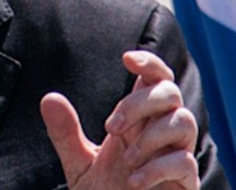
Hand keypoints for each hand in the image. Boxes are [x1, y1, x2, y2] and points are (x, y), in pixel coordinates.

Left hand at [41, 51, 199, 188]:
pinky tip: (134, 182)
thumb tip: (49, 98)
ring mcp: (177, 156)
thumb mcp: (79, 165)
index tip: (126, 59)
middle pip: (170, 92)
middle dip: (141, 102)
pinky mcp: (186, 182)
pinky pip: (185, 161)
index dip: (149, 63)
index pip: (156, 79)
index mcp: (140, 122)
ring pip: (185, 121)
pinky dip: (157, 168)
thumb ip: (66, 134)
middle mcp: (161, 133)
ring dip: (152, 135)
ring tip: (126, 160)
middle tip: (111, 127)